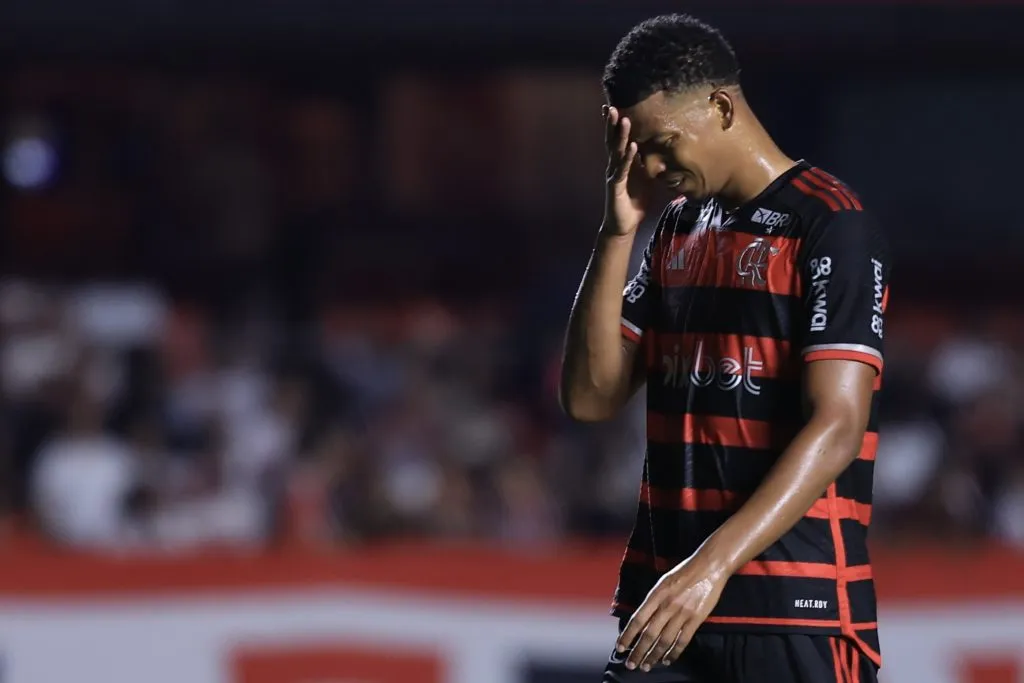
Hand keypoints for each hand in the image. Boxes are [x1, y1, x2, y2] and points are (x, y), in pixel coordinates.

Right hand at [602, 105, 650, 235]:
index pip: (617, 140)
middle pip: (612, 141)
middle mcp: (615, 166)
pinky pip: (622, 170)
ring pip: (616, 152)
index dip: (614, 125)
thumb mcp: (646, 179)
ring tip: (623, 119)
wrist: (624, 224)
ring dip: (620, 136)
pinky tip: (632, 146)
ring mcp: (614, 175)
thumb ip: (650, 165)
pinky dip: (628, 158)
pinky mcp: (616, 187)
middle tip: (610, 106)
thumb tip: (663, 151)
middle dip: (611, 124)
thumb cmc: (634, 201)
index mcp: (621, 163)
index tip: (612, 106)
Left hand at [615, 555, 728, 670]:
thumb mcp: (663, 582)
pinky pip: (683, 640)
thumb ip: (653, 601)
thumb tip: (642, 620)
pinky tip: (667, 660)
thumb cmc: (684, 572)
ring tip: (646, 666)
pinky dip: (674, 652)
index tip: (620, 648)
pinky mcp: (696, 619)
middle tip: (631, 665)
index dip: (628, 635)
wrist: (709, 567)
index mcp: (656, 595)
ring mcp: (682, 613)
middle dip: (638, 652)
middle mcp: (667, 605)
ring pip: (664, 640)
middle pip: (649, 634)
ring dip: (654, 656)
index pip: (637, 620)